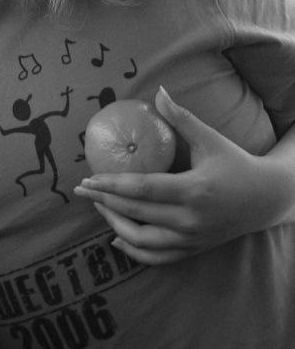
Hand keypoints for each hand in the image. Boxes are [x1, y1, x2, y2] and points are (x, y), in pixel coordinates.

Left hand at [74, 87, 284, 264]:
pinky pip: (156, 257)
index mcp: (193, 190)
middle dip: (104, 201)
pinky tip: (116, 237)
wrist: (266, 199)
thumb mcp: (210, 139)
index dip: (111, 185)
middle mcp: (190, 220)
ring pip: (142, 241)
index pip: (142, 190)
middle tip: (82, 189)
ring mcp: (191, 239)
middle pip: (136, 215)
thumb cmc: (235, 163)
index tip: (87, 179)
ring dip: (114, 224)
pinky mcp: (192, 250)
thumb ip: (181, 118)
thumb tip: (158, 91)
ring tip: (99, 205)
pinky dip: (133, 250)